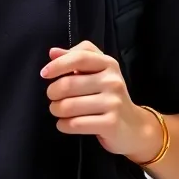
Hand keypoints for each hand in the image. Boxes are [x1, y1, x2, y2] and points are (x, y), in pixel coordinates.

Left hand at [41, 41, 162, 163]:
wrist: (134, 126)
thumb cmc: (109, 96)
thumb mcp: (97, 72)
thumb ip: (75, 58)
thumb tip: (53, 52)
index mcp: (108, 64)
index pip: (79, 58)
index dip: (58, 65)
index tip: (44, 74)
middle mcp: (112, 81)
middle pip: (68, 84)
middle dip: (53, 93)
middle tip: (54, 98)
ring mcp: (113, 103)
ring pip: (68, 106)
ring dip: (56, 110)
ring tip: (59, 111)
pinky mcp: (110, 124)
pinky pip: (75, 124)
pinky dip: (63, 125)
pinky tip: (66, 124)